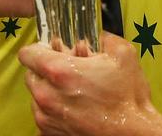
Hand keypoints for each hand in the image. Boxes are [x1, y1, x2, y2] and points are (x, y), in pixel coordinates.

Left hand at [20, 33, 161, 135]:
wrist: (133, 132)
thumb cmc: (127, 98)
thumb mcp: (123, 54)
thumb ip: (104, 37)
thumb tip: (97, 36)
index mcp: (60, 71)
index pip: (28, 53)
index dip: (40, 48)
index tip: (51, 50)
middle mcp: (47, 96)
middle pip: (30, 74)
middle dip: (46, 69)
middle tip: (68, 69)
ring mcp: (47, 118)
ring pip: (36, 96)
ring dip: (49, 90)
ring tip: (74, 90)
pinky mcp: (50, 134)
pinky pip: (43, 115)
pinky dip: (54, 109)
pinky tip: (74, 106)